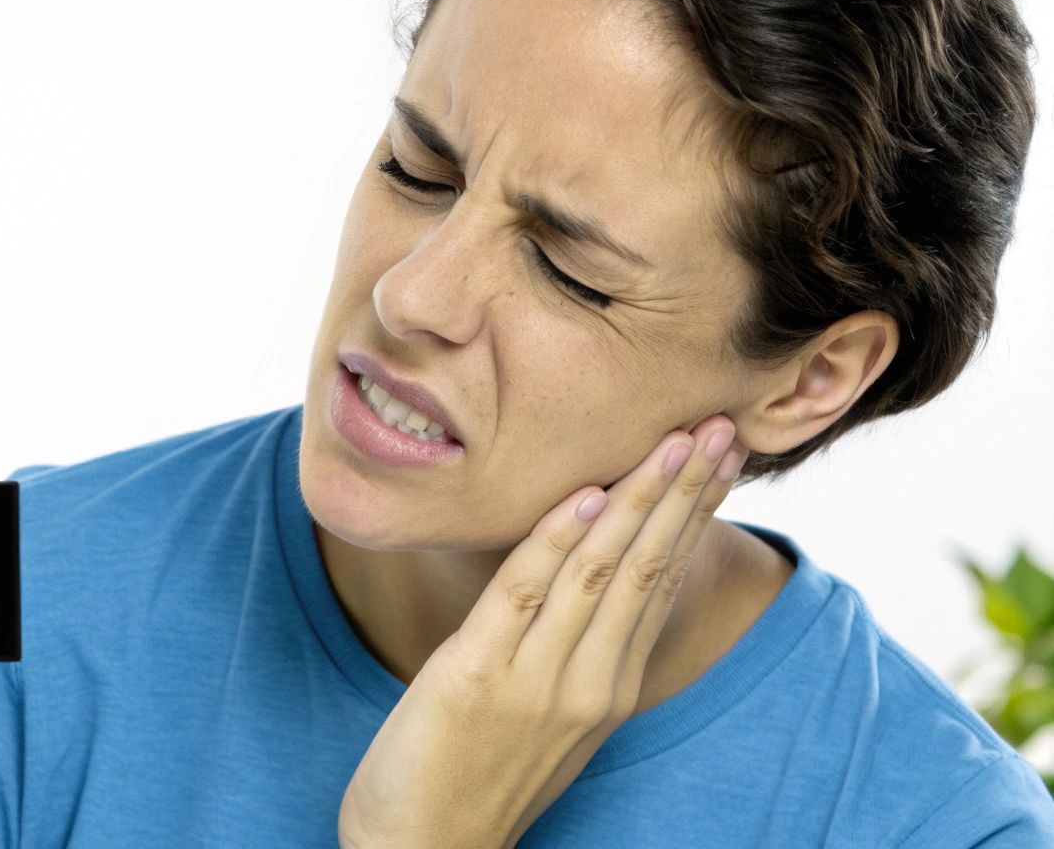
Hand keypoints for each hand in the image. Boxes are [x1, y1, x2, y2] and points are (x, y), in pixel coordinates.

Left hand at [337, 415, 750, 848]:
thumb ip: (574, 648)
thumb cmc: (477, 773)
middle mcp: (587, 681)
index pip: (661, 580)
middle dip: (686, 492)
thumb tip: (586, 570)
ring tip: (674, 440)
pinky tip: (587, 494)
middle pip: (648, 566)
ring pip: (602, 570)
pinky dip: (558, 539)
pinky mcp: (476, 675)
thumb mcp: (547, 712)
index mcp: (609, 686)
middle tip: (722, 425)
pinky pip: (524, 592)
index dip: (692, 513)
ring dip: (640, 498)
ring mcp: (536, 680)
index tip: (720, 454)